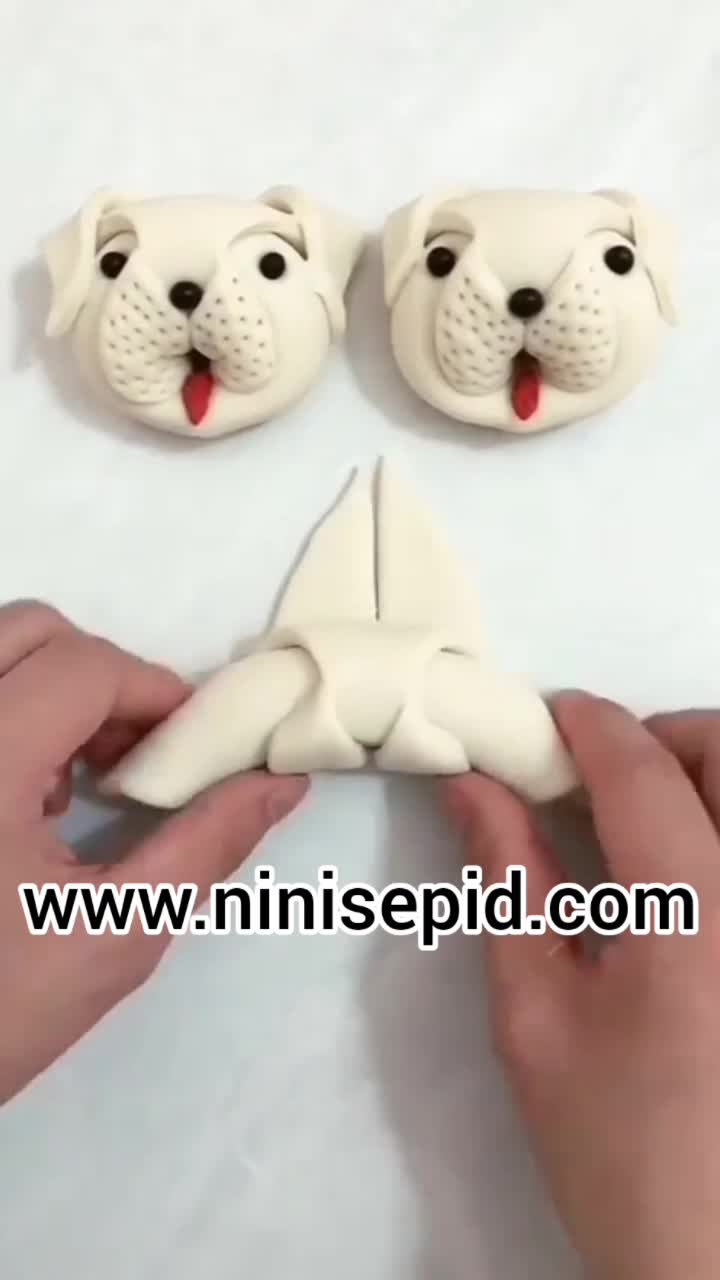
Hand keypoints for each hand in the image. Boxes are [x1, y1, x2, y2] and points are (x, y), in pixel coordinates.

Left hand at [0, 601, 307, 1104]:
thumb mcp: (115, 934)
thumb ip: (205, 846)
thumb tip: (282, 782)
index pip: (84, 667)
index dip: (155, 691)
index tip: (191, 748)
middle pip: (33, 631)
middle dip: (103, 675)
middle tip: (138, 754)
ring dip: (55, 689)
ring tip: (81, 780)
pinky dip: (14, 712)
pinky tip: (27, 798)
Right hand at [443, 692, 719, 1279]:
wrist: (713, 1257)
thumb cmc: (615, 1148)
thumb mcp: (537, 1017)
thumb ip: (511, 881)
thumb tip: (474, 787)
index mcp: (692, 913)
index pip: (641, 768)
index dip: (587, 724)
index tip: (547, 717)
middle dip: (663, 739)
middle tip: (601, 777)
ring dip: (703, 778)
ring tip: (647, 825)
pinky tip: (688, 880)